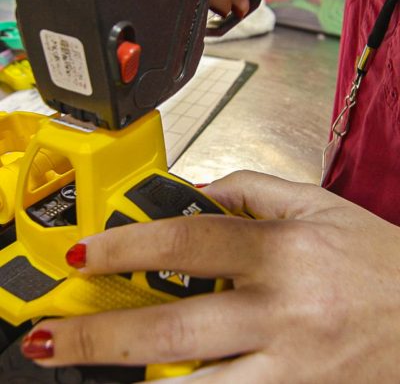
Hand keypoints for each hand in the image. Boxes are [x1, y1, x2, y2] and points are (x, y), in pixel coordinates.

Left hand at [21, 171, 399, 382]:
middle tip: (51, 335)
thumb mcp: (319, 204)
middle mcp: (282, 312)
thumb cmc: (378, 259)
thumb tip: (198, 193)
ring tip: (89, 377)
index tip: (86, 253)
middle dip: (101, 335)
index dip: (127, 245)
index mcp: (284, 251)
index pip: (187, 239)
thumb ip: (253, 191)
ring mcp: (290, 368)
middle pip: (174, 329)